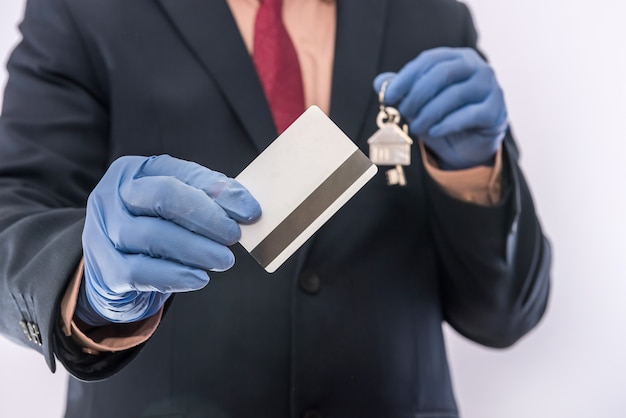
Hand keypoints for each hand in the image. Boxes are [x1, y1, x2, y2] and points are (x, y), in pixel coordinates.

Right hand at [76, 155, 260, 325]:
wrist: (116, 272)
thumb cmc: (156, 230)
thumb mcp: (178, 207)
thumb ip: (208, 201)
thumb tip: (245, 207)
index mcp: (135, 171)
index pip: (182, 173)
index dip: (219, 192)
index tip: (250, 212)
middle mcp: (114, 195)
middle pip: (163, 197)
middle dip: (206, 217)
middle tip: (234, 236)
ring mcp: (103, 231)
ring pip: (152, 236)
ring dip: (195, 249)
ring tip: (223, 260)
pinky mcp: (103, 268)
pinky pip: (139, 271)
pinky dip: (174, 275)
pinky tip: (198, 278)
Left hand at [374, 47, 507, 169]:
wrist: (469, 145)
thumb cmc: (443, 118)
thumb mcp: (419, 103)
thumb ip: (401, 90)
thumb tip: (379, 83)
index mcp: (457, 58)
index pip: (428, 60)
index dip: (405, 78)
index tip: (388, 96)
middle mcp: (477, 67)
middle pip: (442, 74)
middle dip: (417, 95)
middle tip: (403, 113)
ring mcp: (490, 87)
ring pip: (454, 95)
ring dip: (429, 113)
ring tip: (416, 128)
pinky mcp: (496, 110)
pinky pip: (470, 114)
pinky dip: (448, 123)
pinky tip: (434, 131)